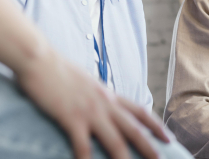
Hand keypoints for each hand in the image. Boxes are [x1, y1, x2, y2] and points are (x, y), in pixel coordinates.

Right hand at [13, 46, 169, 158]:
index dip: (156, 125)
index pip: (140, 111)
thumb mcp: (87, 83)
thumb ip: (98, 96)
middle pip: (133, 128)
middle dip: (149, 146)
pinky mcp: (71, 117)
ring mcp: (89, 110)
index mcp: (109, 95)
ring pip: (114, 139)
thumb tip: (103, 105)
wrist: (39, 59)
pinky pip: (82, 144)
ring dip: (124, 157)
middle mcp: (105, 103)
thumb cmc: (58, 70)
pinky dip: (87, 158)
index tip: (168, 137)